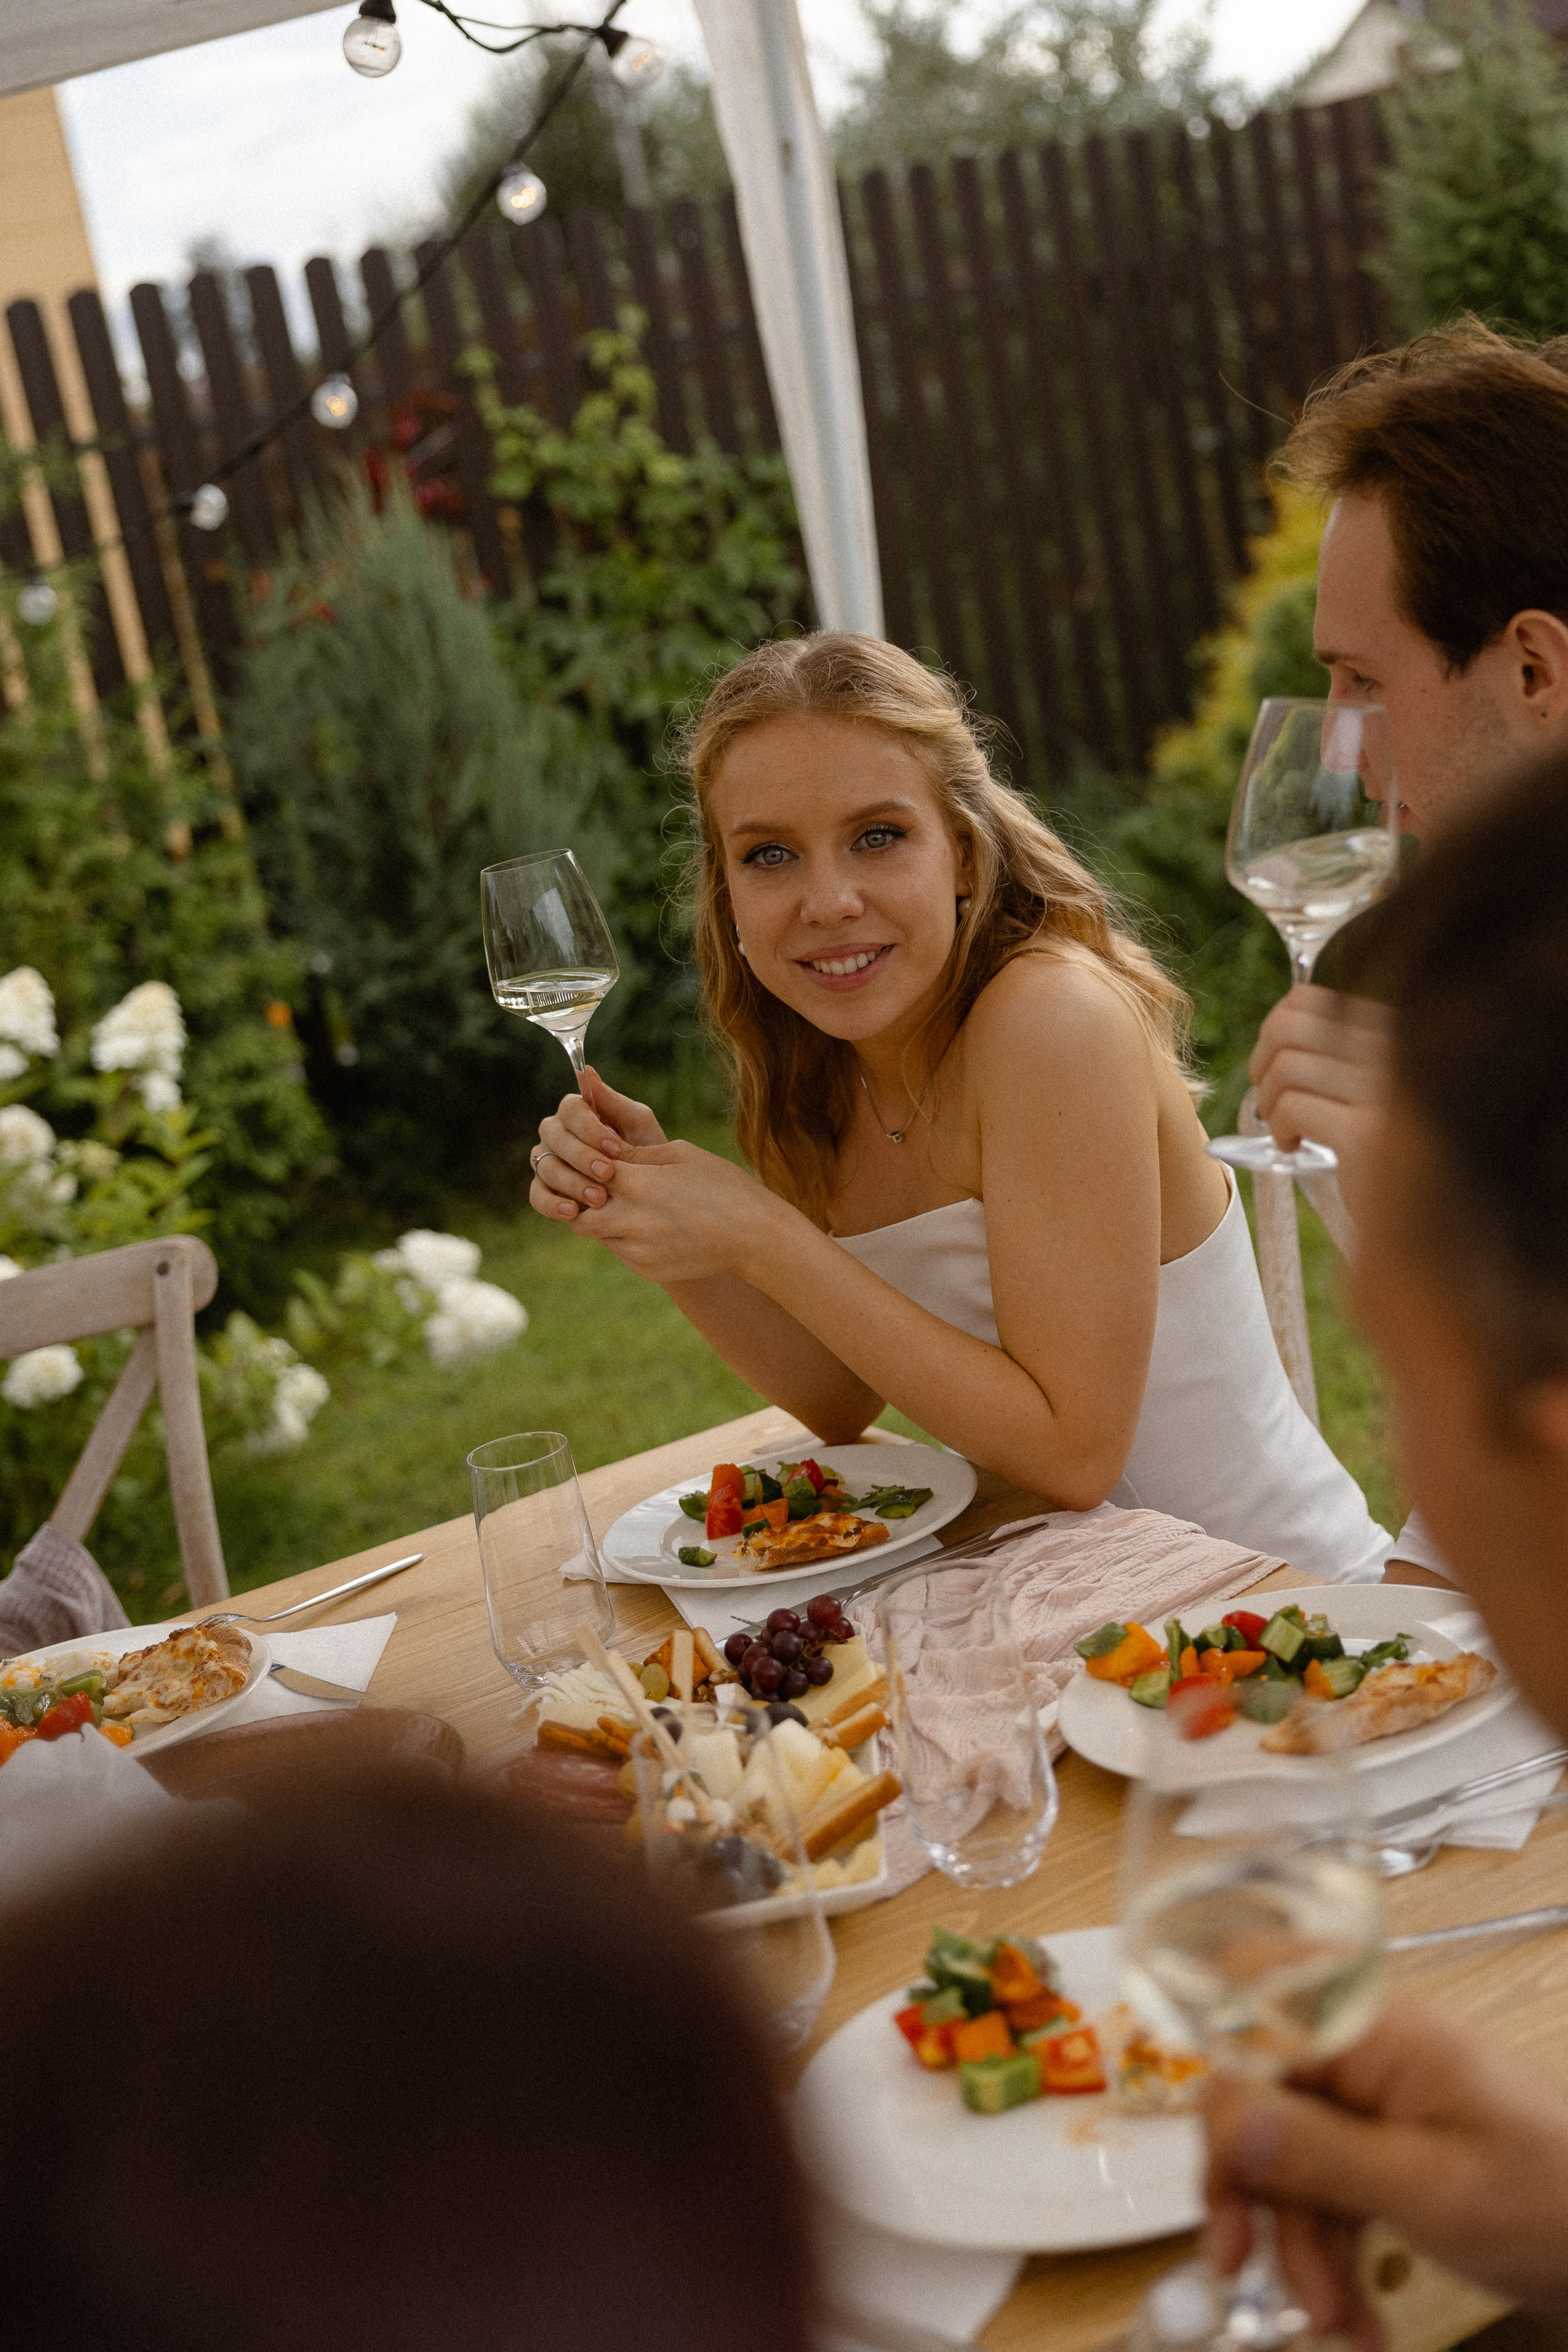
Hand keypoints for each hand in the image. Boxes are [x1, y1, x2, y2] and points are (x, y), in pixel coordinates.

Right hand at [528, 1069, 665, 1224]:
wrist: (652, 1191)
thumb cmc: (646, 1150)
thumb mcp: (638, 1124)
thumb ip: (613, 1100)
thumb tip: (585, 1070)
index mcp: (577, 1113)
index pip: (569, 1110)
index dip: (589, 1128)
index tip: (615, 1147)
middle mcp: (556, 1134)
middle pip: (554, 1137)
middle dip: (582, 1156)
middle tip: (608, 1174)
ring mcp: (547, 1162)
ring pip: (546, 1166)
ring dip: (572, 1182)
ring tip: (599, 1198)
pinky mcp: (545, 1191)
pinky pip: (537, 1196)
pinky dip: (552, 1204)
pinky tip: (573, 1212)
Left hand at [574, 1139, 787, 1283]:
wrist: (755, 1236)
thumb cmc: (723, 1186)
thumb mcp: (681, 1155)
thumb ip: (637, 1154)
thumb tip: (605, 1148)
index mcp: (636, 1183)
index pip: (585, 1171)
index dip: (587, 1164)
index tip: (598, 1159)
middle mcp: (629, 1219)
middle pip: (578, 1210)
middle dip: (584, 1199)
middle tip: (601, 1187)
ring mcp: (636, 1249)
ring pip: (596, 1234)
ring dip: (603, 1219)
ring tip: (629, 1206)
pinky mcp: (645, 1269)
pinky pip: (619, 1252)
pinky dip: (624, 1238)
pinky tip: (651, 1227)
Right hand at [1204, 2000, 1567, 2331]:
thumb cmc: (1547, 2207)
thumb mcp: (1427, 2189)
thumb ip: (1318, 2152)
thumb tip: (1223, 2117)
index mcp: (1378, 2033)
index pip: (1257, 2026)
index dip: (1223, 2092)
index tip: (1217, 2177)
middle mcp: (1373, 2052)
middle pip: (1268, 2101)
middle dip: (1257, 2193)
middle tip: (1239, 2265)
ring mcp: (1387, 2098)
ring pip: (1299, 2157)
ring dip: (1303, 2244)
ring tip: (1334, 2320)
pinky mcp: (1398, 2145)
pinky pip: (1337, 2187)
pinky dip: (1337, 2252)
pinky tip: (1356, 2314)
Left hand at [1249, 986, 1391, 1218]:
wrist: (1432, 1220)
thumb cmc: (1396, 1152)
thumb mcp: (1376, 1086)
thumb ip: (1345, 1051)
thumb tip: (1279, 1024)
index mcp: (1398, 1028)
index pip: (1306, 999)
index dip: (1274, 1033)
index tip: (1279, 1069)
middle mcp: (1399, 1048)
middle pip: (1287, 1027)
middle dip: (1261, 1064)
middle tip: (1270, 1100)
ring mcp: (1387, 1088)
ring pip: (1285, 1067)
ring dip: (1268, 1102)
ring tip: (1286, 1130)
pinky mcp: (1367, 1133)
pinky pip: (1291, 1107)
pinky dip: (1278, 1128)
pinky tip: (1293, 1147)